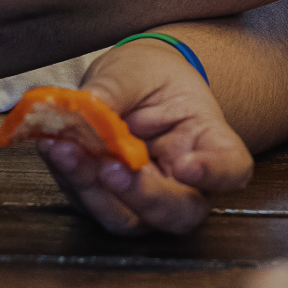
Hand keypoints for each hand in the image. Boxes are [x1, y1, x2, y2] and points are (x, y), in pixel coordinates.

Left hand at [39, 38, 252, 235]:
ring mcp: (146, 197)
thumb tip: (88, 107)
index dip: (217, 175)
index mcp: (209, 140)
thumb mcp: (137, 69)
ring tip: (68, 150)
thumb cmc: (148, 76)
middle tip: (112, 167)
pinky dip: (71, 178)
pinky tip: (56, 148)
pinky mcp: (109, 200)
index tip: (189, 167)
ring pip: (130, 219)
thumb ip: (117, 87)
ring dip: (95, 191)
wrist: (130, 84)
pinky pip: (92, 203)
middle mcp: (185, 180)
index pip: (231, 168)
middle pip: (180, 212)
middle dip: (144, 197)